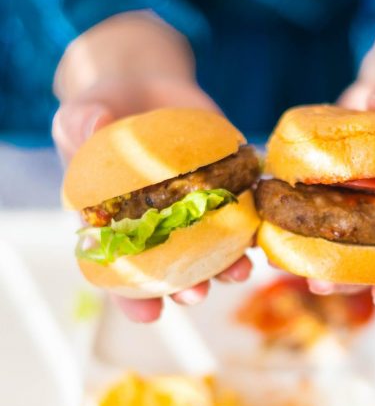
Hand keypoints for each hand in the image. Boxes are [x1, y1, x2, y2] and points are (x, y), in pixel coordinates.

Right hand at [53, 14, 253, 322]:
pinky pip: (244, 211)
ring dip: (229, 268)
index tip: (149, 316)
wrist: (146, 89)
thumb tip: (92, 125)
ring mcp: (197, 211)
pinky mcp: (228, 186)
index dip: (134, 300)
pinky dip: (255, 225)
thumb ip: (80, 124)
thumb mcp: (82, 113)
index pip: (123, 274)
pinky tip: (262, 233)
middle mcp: (162, 229)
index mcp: (119, 228)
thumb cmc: (104, 110)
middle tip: (196, 295)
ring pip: (215, 251)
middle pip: (174, 272)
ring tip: (240, 272)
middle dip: (188, 289)